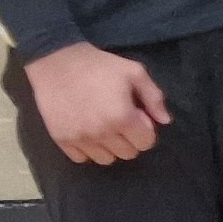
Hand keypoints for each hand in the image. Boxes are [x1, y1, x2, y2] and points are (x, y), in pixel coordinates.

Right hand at [24, 42, 170, 165]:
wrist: (57, 62)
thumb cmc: (100, 66)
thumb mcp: (134, 72)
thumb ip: (154, 97)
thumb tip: (165, 121)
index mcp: (122, 118)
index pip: (145, 143)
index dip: (145, 130)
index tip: (136, 116)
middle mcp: (101, 133)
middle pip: (128, 153)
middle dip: (129, 139)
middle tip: (120, 120)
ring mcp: (79, 139)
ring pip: (106, 159)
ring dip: (110, 147)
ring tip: (104, 127)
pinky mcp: (61, 140)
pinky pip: (82, 158)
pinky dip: (88, 150)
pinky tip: (87, 132)